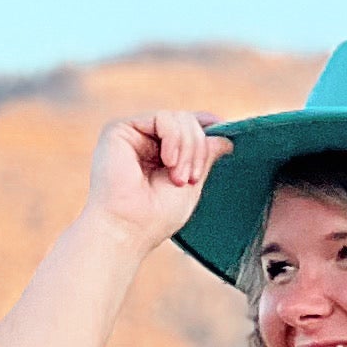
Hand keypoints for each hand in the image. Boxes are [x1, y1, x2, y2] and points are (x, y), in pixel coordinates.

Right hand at [85, 109, 227, 246]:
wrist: (127, 228)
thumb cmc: (156, 217)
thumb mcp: (191, 185)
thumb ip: (204, 157)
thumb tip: (226, 137)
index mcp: (159, 155)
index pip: (187, 129)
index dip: (207, 126)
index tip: (226, 131)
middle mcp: (145, 142)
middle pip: (188, 122)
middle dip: (199, 149)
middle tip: (191, 179)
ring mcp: (133, 134)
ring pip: (179, 119)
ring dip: (189, 148)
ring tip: (179, 178)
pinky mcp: (120, 129)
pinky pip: (163, 118)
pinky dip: (174, 138)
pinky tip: (168, 161)